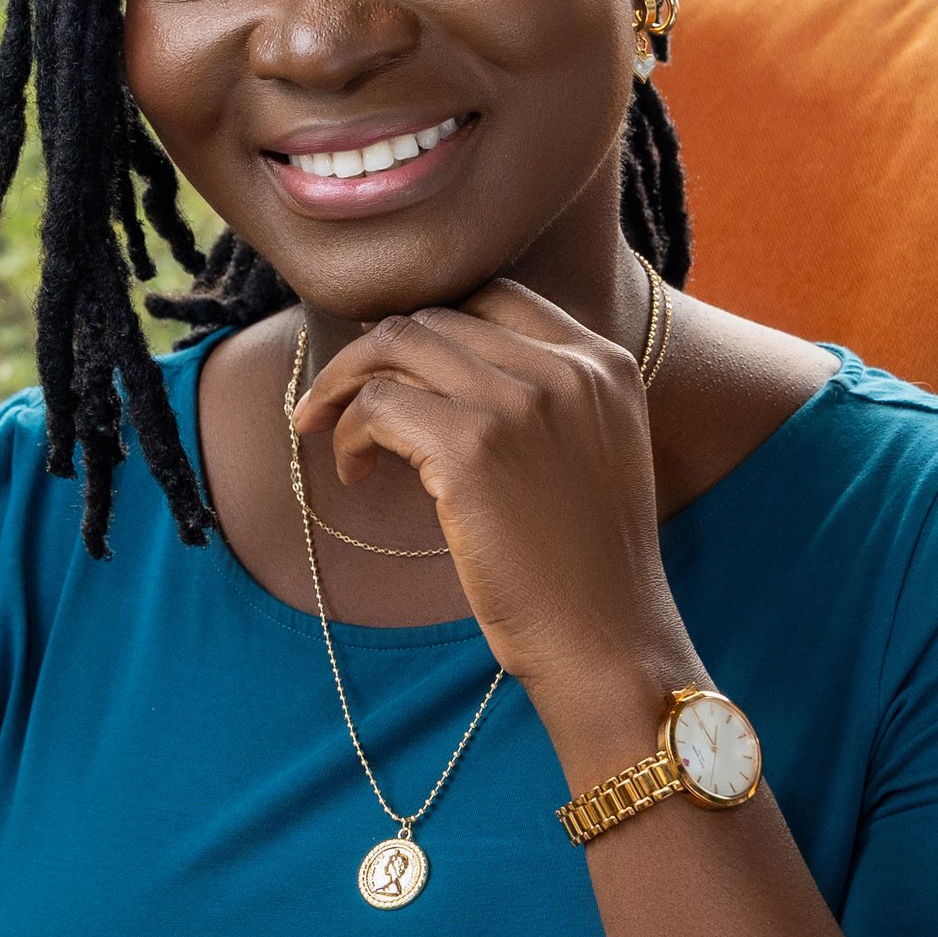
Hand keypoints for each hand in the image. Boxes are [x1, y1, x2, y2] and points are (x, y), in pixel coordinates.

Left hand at [293, 280, 697, 744]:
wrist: (607, 640)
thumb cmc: (586, 567)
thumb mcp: (593, 454)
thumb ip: (547, 399)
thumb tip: (439, 368)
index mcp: (603, 363)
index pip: (494, 296)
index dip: (430, 327)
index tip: (392, 366)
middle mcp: (566, 368)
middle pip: (436, 317)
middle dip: (372, 352)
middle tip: (334, 401)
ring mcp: (519, 403)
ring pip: (397, 347)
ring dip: (346, 386)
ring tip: (331, 434)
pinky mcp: (472, 447)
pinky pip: (379, 404)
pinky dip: (350, 433)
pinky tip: (357, 474)